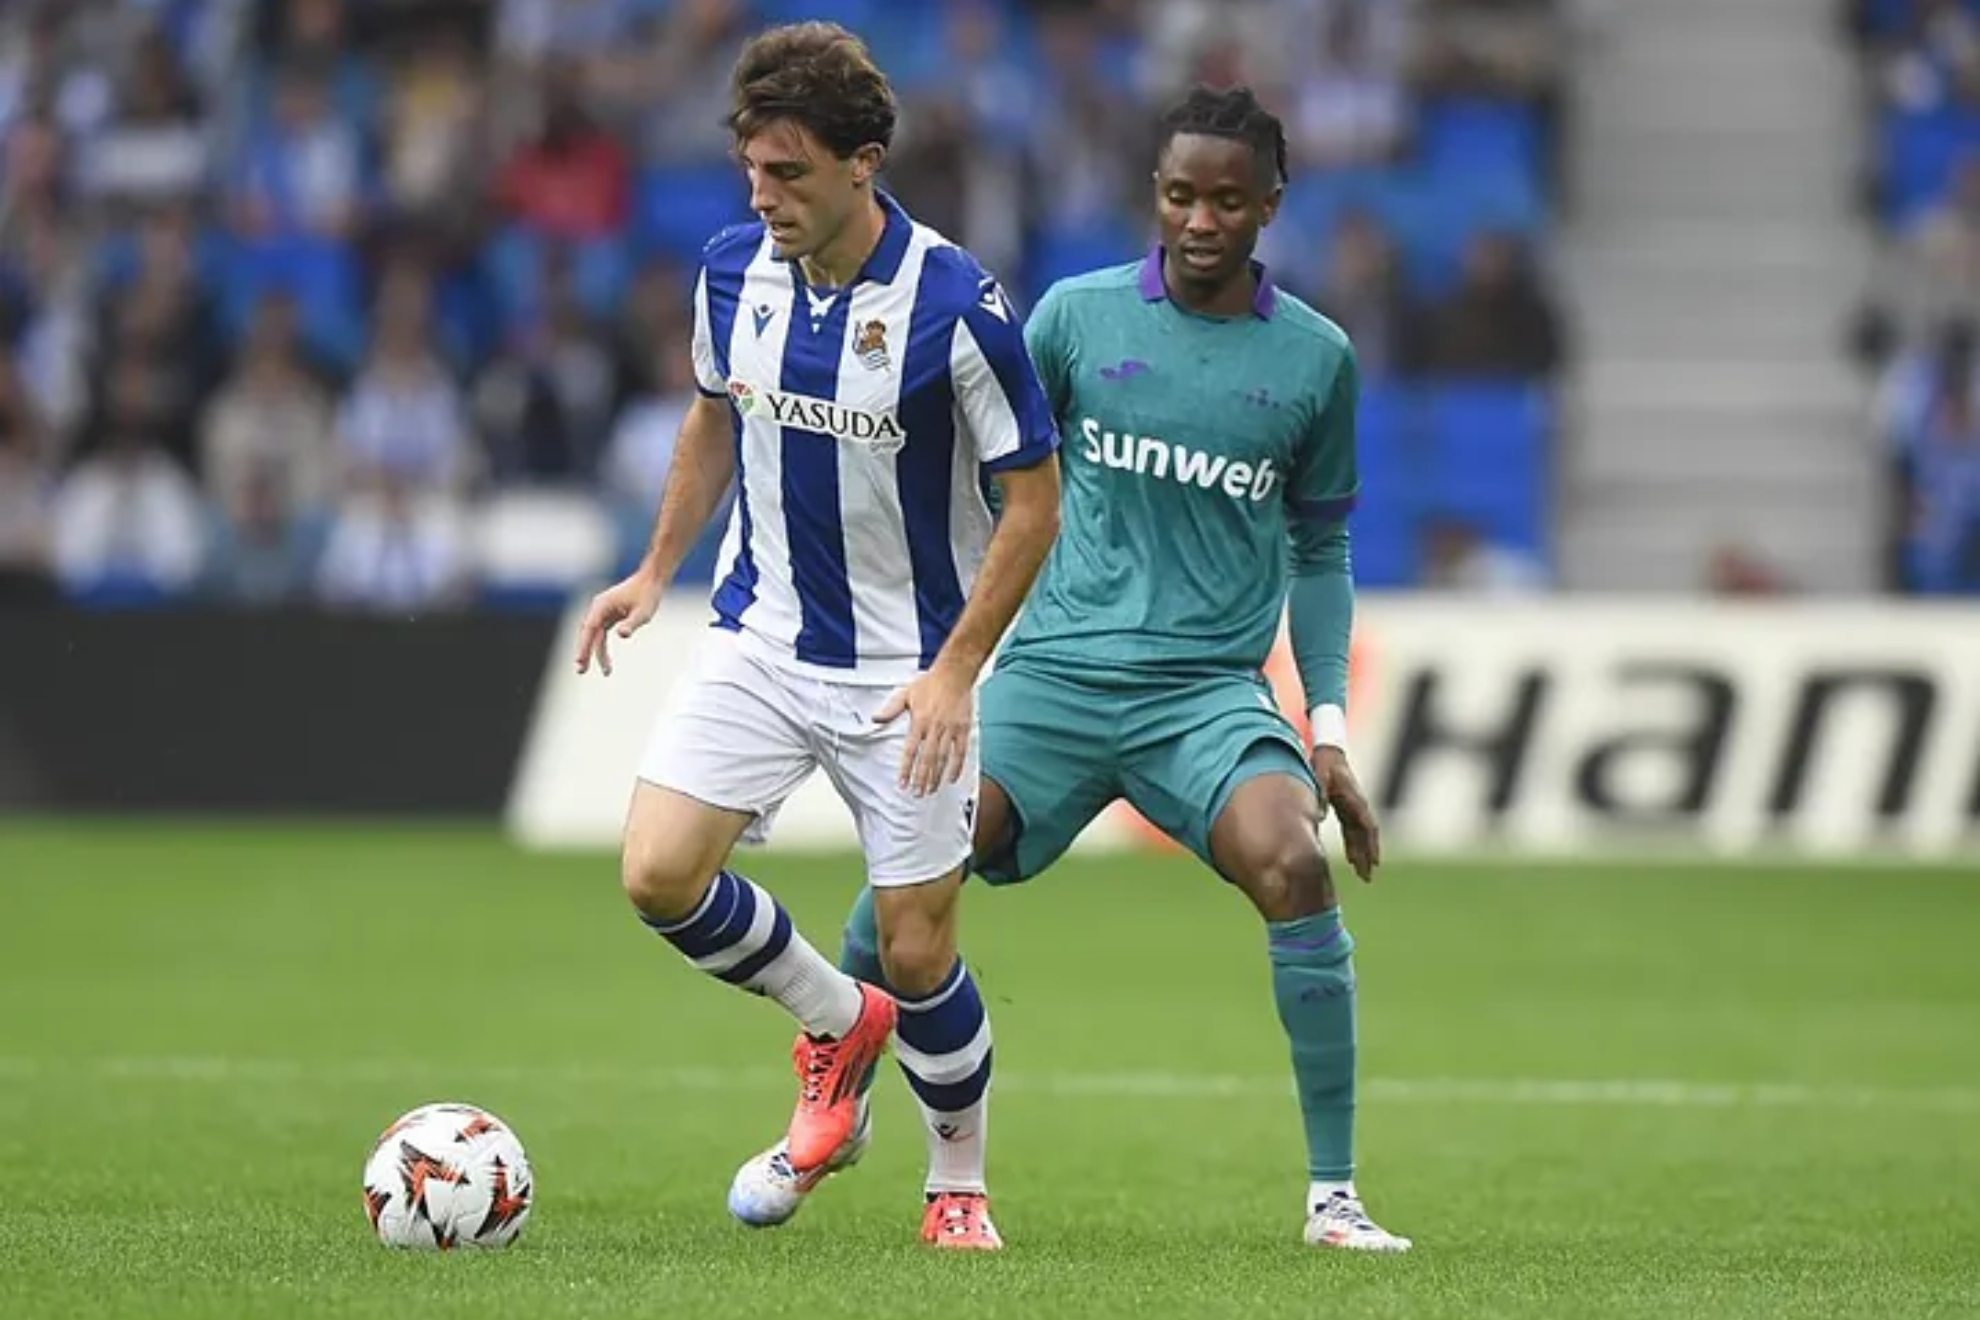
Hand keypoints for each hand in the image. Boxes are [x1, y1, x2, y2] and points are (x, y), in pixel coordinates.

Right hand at [573, 570, 663, 676]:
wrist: (652, 580)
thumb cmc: (647, 594)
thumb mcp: (643, 612)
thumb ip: (631, 623)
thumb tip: (621, 634)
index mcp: (602, 605)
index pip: (589, 628)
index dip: (583, 645)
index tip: (580, 660)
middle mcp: (599, 608)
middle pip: (587, 633)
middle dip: (584, 652)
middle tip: (581, 671)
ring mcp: (603, 612)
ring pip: (594, 636)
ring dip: (594, 653)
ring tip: (604, 672)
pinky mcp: (609, 615)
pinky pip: (601, 634)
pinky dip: (601, 647)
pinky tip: (606, 660)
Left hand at [875, 661, 975, 796]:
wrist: (954, 674)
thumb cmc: (929, 683)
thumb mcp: (905, 693)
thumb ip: (890, 709)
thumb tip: (875, 718)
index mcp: (919, 721)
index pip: (911, 751)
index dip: (906, 769)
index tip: (902, 783)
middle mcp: (935, 728)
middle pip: (927, 759)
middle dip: (921, 779)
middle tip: (917, 794)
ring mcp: (950, 730)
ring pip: (943, 759)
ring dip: (936, 777)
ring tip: (930, 790)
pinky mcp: (963, 729)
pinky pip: (961, 752)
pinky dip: (956, 767)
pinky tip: (951, 779)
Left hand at [1312, 746, 1380, 882]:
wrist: (1329, 753)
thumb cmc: (1324, 764)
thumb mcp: (1320, 775)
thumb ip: (1320, 793)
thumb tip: (1319, 814)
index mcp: (1354, 799)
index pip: (1366, 825)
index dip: (1370, 844)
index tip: (1373, 861)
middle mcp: (1358, 805)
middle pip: (1366, 835)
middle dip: (1368, 856)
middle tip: (1368, 876)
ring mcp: (1355, 808)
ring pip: (1361, 835)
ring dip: (1363, 854)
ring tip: (1364, 875)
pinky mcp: (1348, 809)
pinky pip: (1354, 830)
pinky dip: (1355, 845)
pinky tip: (1353, 860)